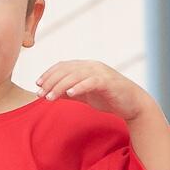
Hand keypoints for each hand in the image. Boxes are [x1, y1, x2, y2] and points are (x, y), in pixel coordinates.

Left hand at [36, 60, 155, 123]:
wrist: (132, 104)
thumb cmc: (108, 98)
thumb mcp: (84, 94)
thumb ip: (68, 91)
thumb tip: (49, 93)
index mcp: (85, 66)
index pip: (62, 66)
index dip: (48, 74)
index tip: (37, 85)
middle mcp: (91, 66)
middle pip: (66, 70)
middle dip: (50, 81)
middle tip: (40, 94)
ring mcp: (101, 72)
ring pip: (76, 75)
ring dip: (60, 86)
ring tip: (50, 97)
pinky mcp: (108, 82)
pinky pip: (91, 82)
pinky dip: (79, 86)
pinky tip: (70, 94)